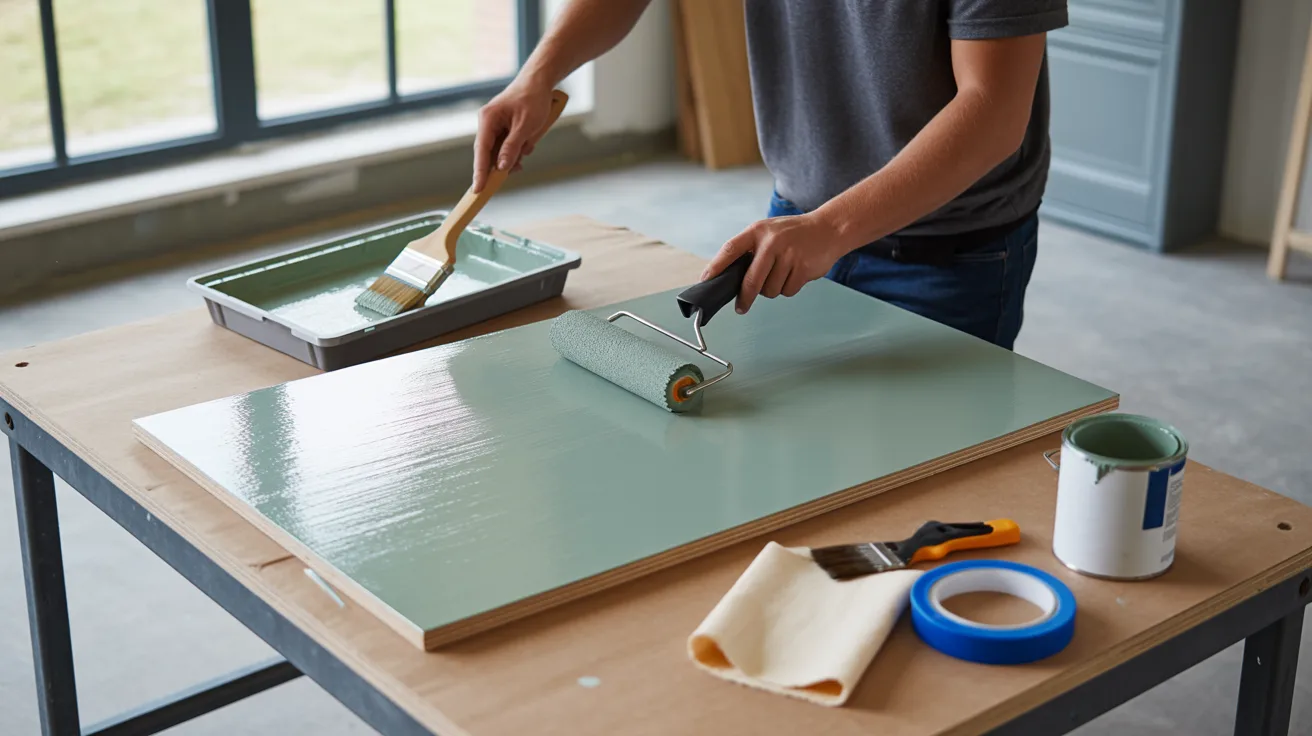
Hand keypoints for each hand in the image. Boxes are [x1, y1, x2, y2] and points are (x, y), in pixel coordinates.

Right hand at [472, 80, 553, 191]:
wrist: (539, 82)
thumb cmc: (532, 99)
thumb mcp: (525, 126)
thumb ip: (512, 147)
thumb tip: (500, 168)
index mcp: (488, 119)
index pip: (481, 151)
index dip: (479, 172)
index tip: (478, 189)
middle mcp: (487, 123)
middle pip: (489, 153)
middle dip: (503, 163)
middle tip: (517, 169)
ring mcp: (494, 126)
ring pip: (499, 152)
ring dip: (514, 155)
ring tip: (528, 144)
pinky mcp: (503, 128)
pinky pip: (506, 146)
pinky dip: (517, 150)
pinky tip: (528, 143)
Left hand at [701, 213, 847, 313]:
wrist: (829, 229)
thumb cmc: (794, 234)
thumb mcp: (769, 232)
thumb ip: (750, 250)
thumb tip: (729, 278)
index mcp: (757, 231)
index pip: (730, 250)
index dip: (715, 267)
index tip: (705, 281)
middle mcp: (772, 242)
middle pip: (750, 281)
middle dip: (744, 298)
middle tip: (741, 307)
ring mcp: (788, 255)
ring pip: (770, 290)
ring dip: (773, 289)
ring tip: (782, 273)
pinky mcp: (803, 268)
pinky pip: (787, 291)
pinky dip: (789, 288)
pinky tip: (795, 274)